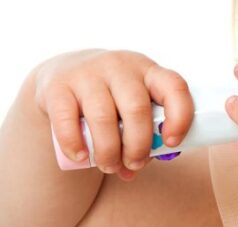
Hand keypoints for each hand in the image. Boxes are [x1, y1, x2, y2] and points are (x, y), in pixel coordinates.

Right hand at [34, 49, 193, 179]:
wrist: (65, 72)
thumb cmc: (112, 97)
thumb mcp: (133, 103)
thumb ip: (142, 133)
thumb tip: (133, 170)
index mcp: (149, 71)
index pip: (174, 87)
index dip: (179, 116)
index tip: (171, 142)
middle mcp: (121, 67)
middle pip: (137, 108)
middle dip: (138, 145)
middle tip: (135, 164)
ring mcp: (88, 73)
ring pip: (104, 117)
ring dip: (109, 150)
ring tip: (110, 166)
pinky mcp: (58, 86)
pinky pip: (67, 120)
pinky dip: (75, 143)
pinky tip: (81, 157)